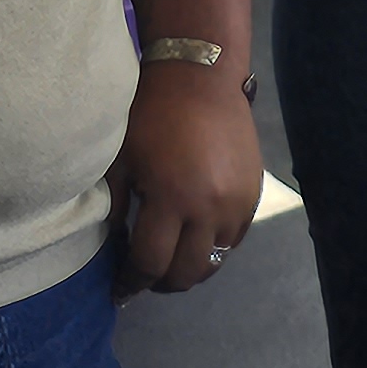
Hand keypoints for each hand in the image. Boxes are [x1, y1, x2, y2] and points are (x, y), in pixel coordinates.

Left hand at [111, 62, 264, 294]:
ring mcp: (237, 204)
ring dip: (189, 266)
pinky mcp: (253, 195)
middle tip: (144, 277)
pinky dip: (212, 246)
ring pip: (214, 260)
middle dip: (161, 282)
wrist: (200, 76)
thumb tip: (112, 246)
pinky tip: (194, 236)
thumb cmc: (151, 113)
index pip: (150, 262)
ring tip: (170, 259)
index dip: (131, 282)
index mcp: (171, 198)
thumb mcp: (121, 158)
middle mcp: (209, 209)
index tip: (119, 291)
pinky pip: (233, 239)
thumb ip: (115, 206)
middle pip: (186, 273)